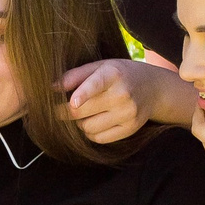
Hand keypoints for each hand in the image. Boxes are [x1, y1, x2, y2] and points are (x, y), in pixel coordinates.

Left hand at [61, 58, 191, 143]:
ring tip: (85, 113)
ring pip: (87, 127)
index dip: (83, 95)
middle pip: (81, 111)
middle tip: (60, 109)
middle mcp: (122, 94)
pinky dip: (90, 132)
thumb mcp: (100, 66)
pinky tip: (95, 121)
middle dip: (64, 112)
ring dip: (79, 123)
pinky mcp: (130, 129)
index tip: (73, 102)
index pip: (96, 85)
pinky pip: (98, 138)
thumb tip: (52, 88)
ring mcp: (128, 114)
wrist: (153, 88)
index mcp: (113, 74)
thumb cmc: (119, 74)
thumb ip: (76, 75)